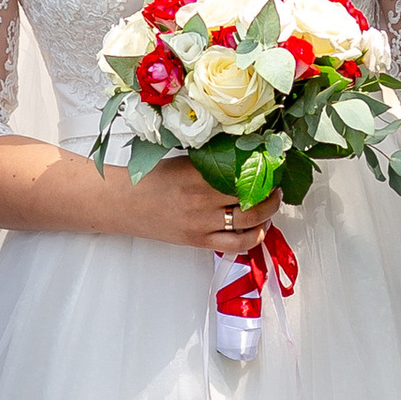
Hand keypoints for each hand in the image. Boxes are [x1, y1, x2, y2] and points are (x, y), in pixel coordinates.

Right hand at [110, 161, 281, 252]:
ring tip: (271, 203)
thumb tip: (246, 154)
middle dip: (271, 190)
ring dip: (268, 212)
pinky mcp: (199, 241)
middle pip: (251, 196)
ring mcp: (202, 223)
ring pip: (250, 221)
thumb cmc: (152, 180)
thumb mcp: (184, 161)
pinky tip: (259, 227)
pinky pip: (237, 245)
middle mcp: (202, 200)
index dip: (263, 167)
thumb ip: (213, 160)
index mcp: (198, 174)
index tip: (272, 162)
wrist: (125, 203)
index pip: (243, 170)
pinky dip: (254, 237)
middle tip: (275, 183)